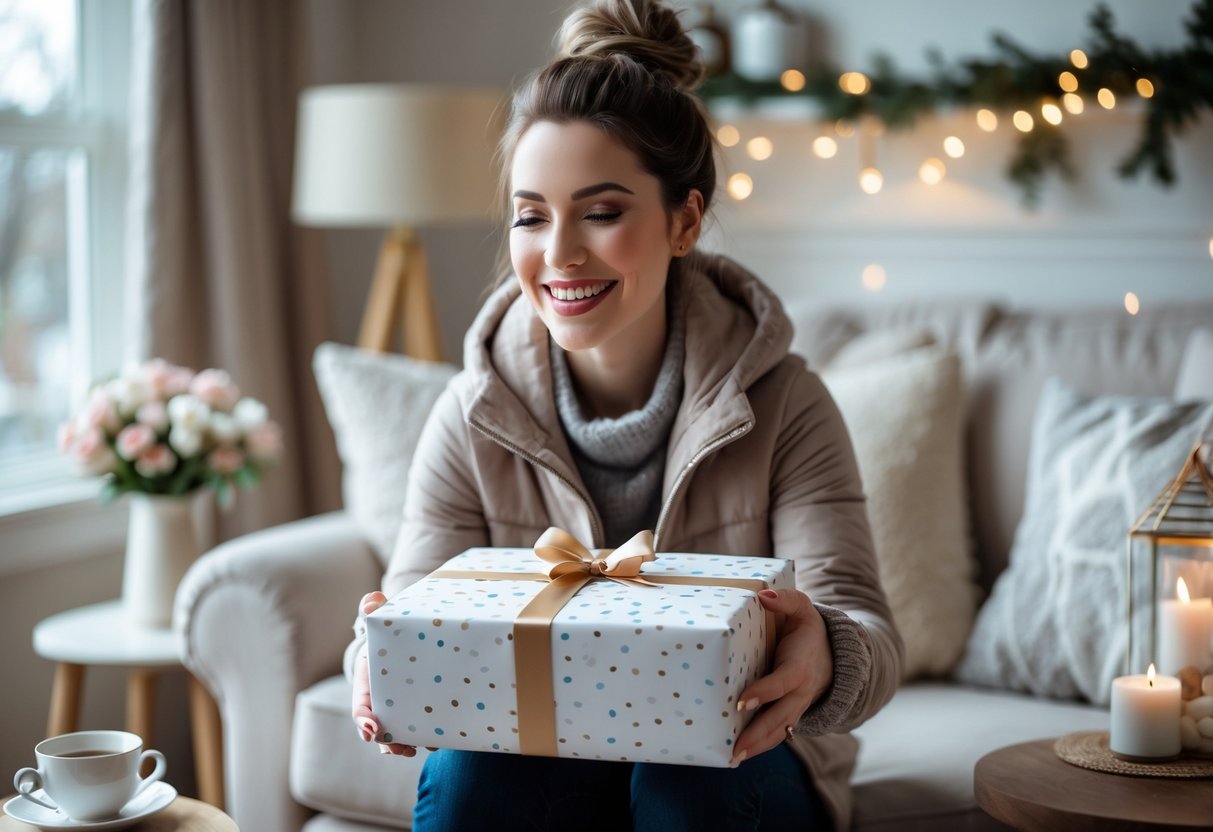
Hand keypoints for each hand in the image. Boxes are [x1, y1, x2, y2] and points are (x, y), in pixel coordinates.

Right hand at [352, 591, 416, 755]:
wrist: (402, 643)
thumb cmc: (386, 634)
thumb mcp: (379, 622)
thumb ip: (374, 609)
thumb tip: (372, 600)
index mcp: (367, 687)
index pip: (360, 709)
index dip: (364, 721)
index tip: (372, 728)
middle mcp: (380, 704)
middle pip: (378, 732)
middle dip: (386, 743)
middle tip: (400, 749)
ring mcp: (397, 711)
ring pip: (396, 736)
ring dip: (404, 745)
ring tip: (417, 747)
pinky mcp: (415, 712)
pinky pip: (416, 730)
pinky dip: (422, 738)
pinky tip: (437, 739)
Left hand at [730, 588, 832, 766]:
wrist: (837, 656)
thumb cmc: (810, 631)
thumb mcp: (803, 609)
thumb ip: (786, 600)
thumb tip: (763, 596)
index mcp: (800, 667)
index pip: (781, 683)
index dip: (764, 692)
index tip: (743, 702)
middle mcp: (801, 692)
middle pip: (779, 717)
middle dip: (757, 733)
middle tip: (734, 748)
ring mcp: (798, 707)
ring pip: (779, 731)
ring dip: (757, 746)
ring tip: (732, 759)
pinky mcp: (792, 714)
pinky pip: (779, 734)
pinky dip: (762, 746)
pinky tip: (740, 755)